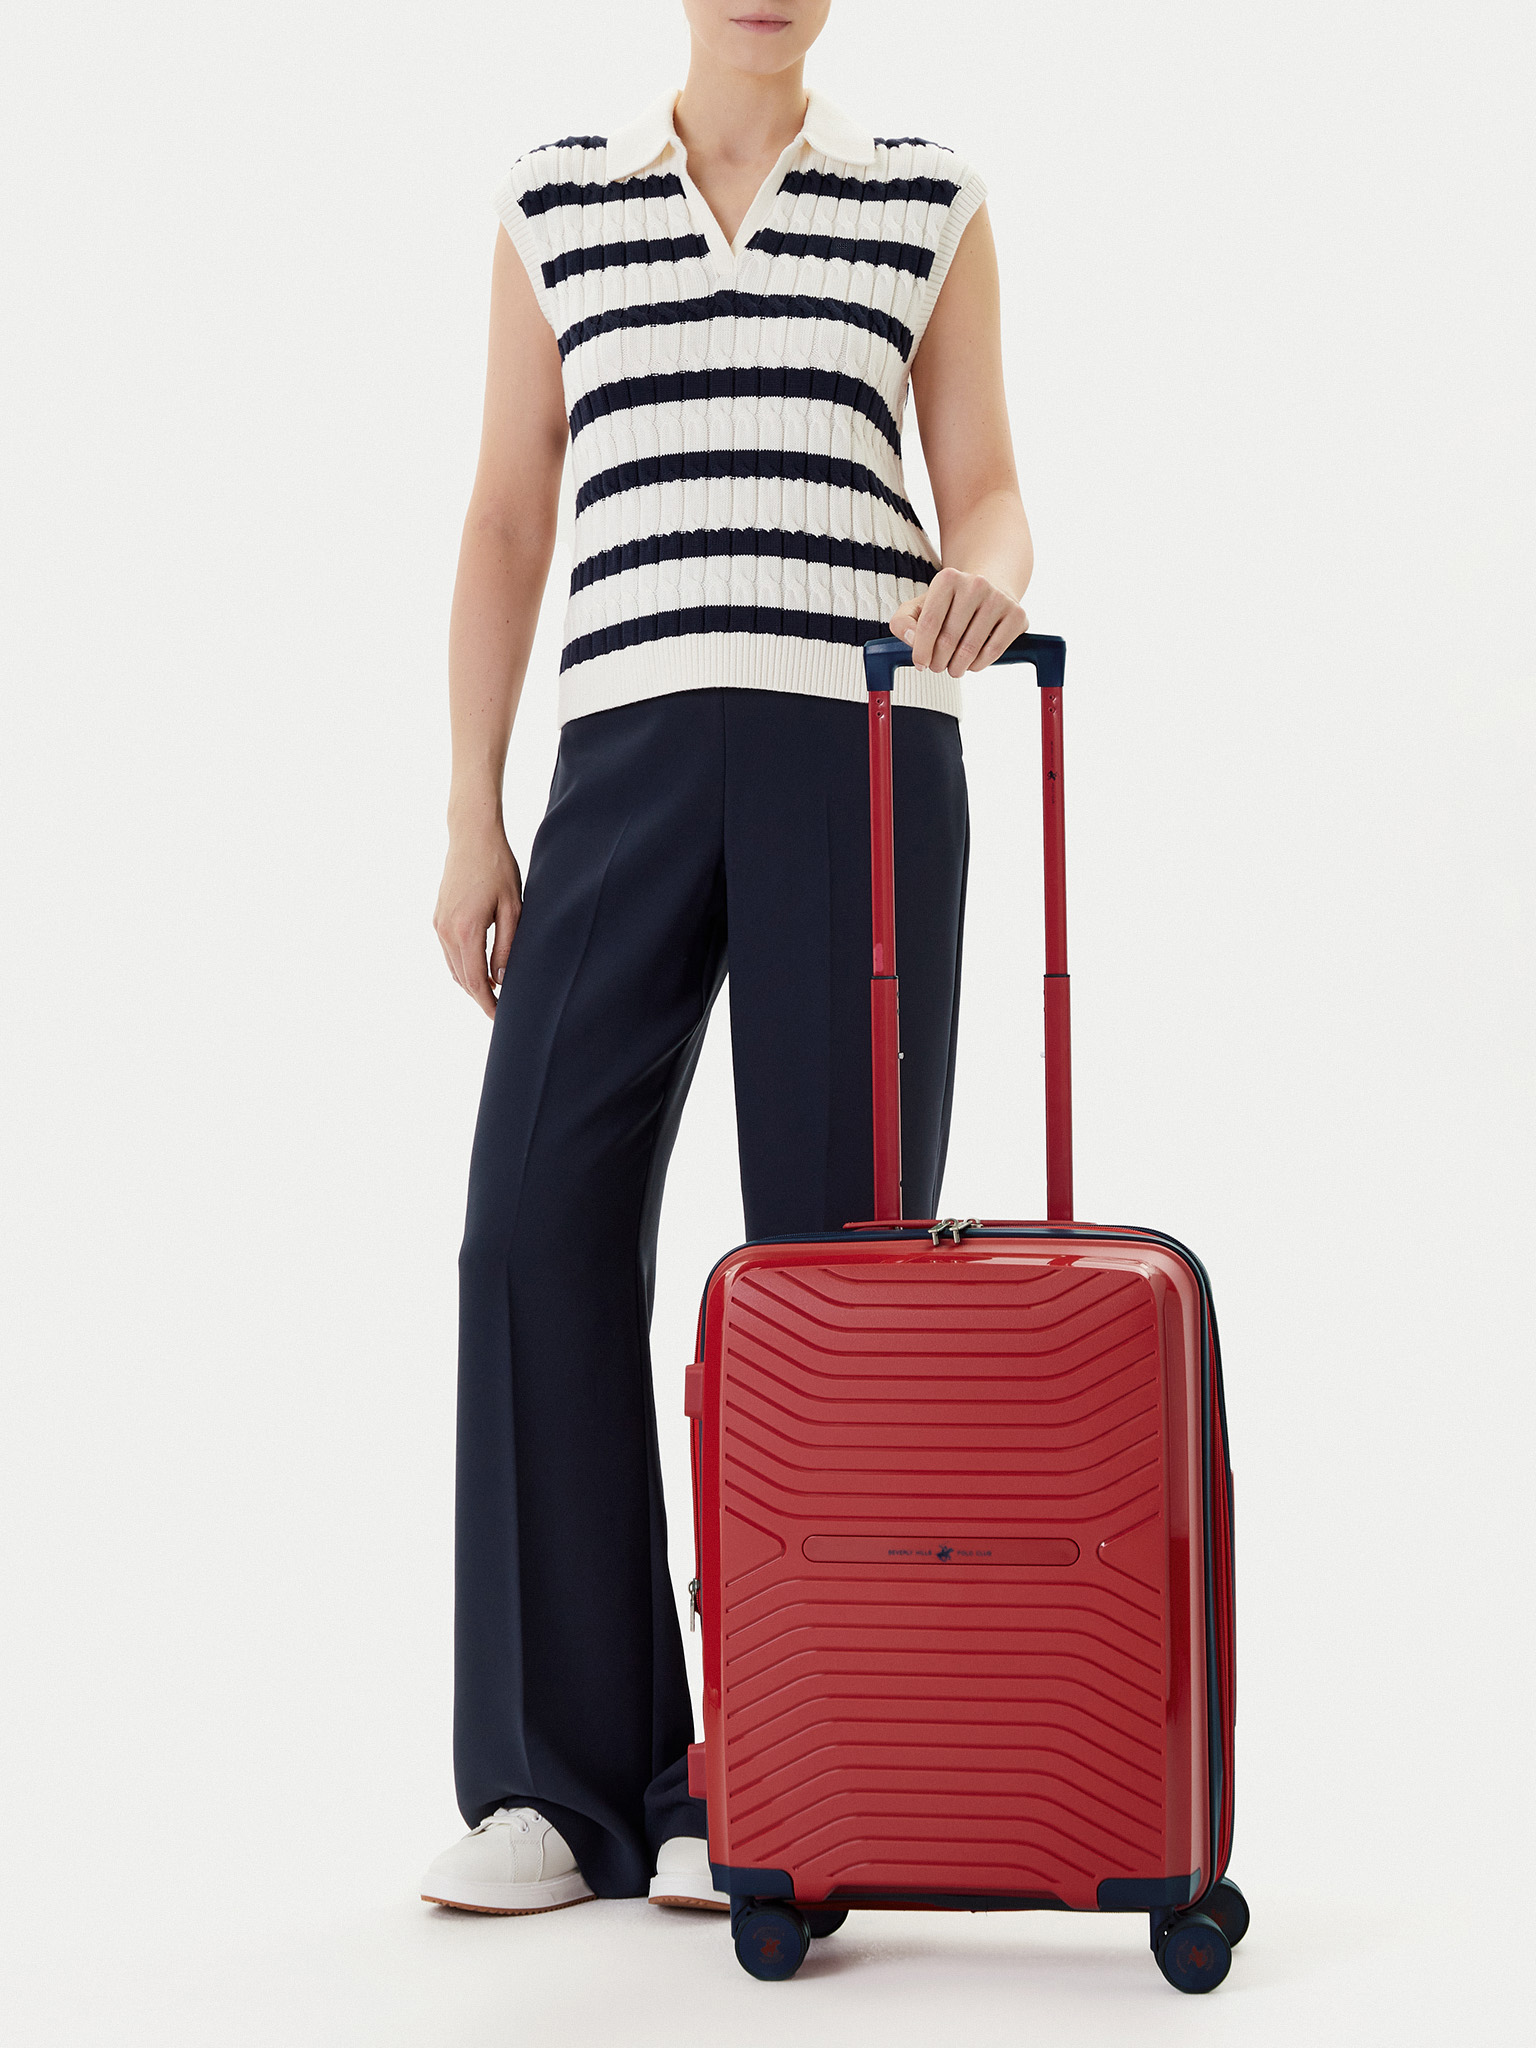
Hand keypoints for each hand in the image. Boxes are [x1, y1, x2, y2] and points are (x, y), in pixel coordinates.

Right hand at [434, 824, 523, 1018]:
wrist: (471, 837)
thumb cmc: (498, 868)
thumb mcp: (513, 908)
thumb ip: (507, 946)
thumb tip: (501, 980)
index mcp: (466, 930)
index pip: (475, 980)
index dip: (487, 1003)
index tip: (499, 1018)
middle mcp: (446, 931)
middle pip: (462, 979)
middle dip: (480, 998)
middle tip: (500, 1013)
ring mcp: (438, 925)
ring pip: (453, 968)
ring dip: (471, 984)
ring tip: (493, 995)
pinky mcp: (437, 918)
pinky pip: (449, 953)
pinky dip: (462, 967)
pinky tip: (479, 971)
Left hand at [889, 568, 1028, 677]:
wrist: (991, 590)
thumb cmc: (951, 604)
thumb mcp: (921, 607)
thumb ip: (903, 622)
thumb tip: (911, 641)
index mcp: (948, 578)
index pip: (928, 623)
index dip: (921, 650)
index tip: (920, 663)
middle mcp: (975, 584)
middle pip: (948, 640)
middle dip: (938, 662)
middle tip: (938, 666)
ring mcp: (998, 599)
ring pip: (969, 650)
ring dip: (957, 667)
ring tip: (954, 667)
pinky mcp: (1017, 615)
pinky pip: (992, 652)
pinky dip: (977, 665)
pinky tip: (972, 663)